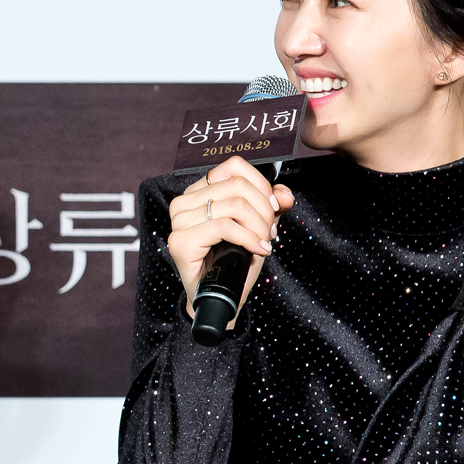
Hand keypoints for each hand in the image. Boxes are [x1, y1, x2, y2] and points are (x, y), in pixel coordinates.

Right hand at [166, 156, 293, 323]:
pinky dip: (248, 238)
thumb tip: (283, 195)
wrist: (221, 297)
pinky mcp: (181, 242)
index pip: (234, 166)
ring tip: (262, 241)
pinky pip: (224, 227)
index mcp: (199, 192)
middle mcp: (184, 202)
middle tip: (269, 232)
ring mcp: (179, 222)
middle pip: (238, 186)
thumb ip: (271, 206)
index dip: (261, 184)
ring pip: (234, 206)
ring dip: (258, 226)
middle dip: (263, 210)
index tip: (274, 207)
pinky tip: (257, 248)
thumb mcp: (258, 227)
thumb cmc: (235, 260)